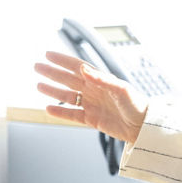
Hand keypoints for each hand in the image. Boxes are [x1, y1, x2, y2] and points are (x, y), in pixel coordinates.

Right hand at [34, 51, 148, 143]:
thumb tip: (84, 69)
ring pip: (67, 96)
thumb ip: (101, 79)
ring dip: (53, 91)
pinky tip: (48, 108)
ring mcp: (91, 104)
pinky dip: (60, 112)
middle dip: (52, 73)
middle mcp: (93, 90)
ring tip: (38, 85)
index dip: (62, 60)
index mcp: (100, 80)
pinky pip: (72, 115)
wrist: (144, 127)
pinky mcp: (92, 120)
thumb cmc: (138, 105)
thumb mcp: (121, 89)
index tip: (48, 54)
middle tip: (37, 67)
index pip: (77, 67)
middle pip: (68, 80)